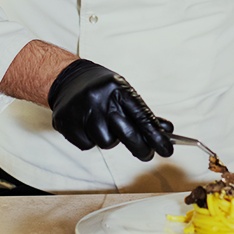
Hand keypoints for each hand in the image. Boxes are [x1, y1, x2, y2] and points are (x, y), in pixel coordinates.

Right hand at [48, 59, 173, 160]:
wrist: (68, 79)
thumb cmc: (102, 89)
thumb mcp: (123, 93)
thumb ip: (143, 113)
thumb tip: (167, 132)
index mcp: (117, 89)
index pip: (141, 116)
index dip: (156, 136)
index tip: (167, 150)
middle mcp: (99, 98)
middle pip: (125, 134)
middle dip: (140, 147)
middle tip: (147, 154)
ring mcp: (82, 110)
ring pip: (106, 142)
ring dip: (109, 139)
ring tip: (104, 125)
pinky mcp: (66, 122)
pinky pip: (86, 145)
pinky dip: (90, 140)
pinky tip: (87, 126)